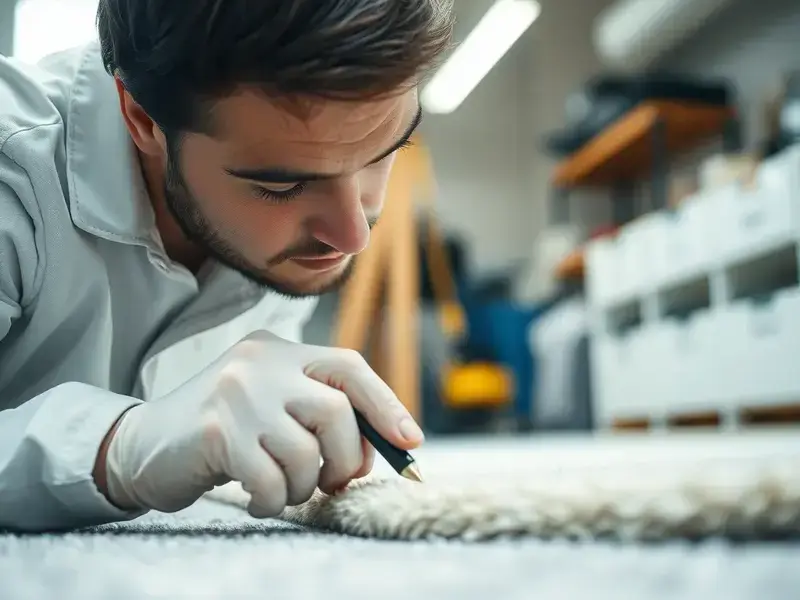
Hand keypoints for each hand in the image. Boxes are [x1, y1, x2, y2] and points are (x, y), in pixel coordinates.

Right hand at [98, 330, 423, 516]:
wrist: (143, 447)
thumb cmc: (223, 433)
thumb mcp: (273, 406)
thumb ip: (319, 413)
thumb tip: (386, 443)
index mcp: (279, 351)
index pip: (348, 368)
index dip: (386, 405)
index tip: (410, 441)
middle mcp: (260, 363)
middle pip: (336, 411)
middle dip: (346, 458)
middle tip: (333, 481)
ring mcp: (236, 394)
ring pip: (306, 451)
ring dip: (304, 486)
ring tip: (285, 490)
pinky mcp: (217, 431)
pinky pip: (272, 480)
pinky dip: (275, 501)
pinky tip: (259, 499)